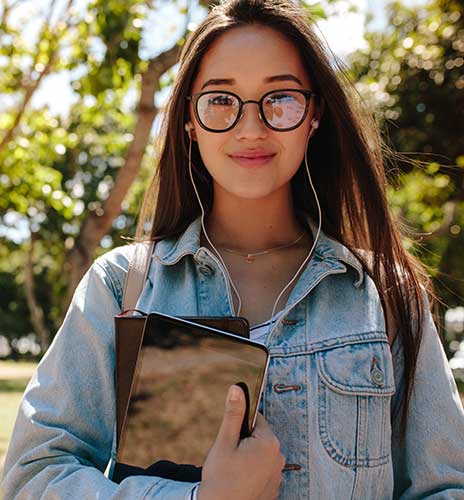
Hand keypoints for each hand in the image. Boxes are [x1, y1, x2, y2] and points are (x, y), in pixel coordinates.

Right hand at [197, 385, 284, 499]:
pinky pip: (263, 472)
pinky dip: (253, 474)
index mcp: (269, 442)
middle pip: (260, 438)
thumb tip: (237, 388)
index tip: (232, 440)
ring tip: (234, 471)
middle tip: (230, 457)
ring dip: (249, 459)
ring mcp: (278, 476)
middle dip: (245, 443)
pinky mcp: (274, 490)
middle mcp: (279, 458)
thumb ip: (233, 414)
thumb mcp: (225, 441)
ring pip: (261, 456)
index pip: (257, 420)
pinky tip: (240, 482)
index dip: (241, 427)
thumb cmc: (221, 477)